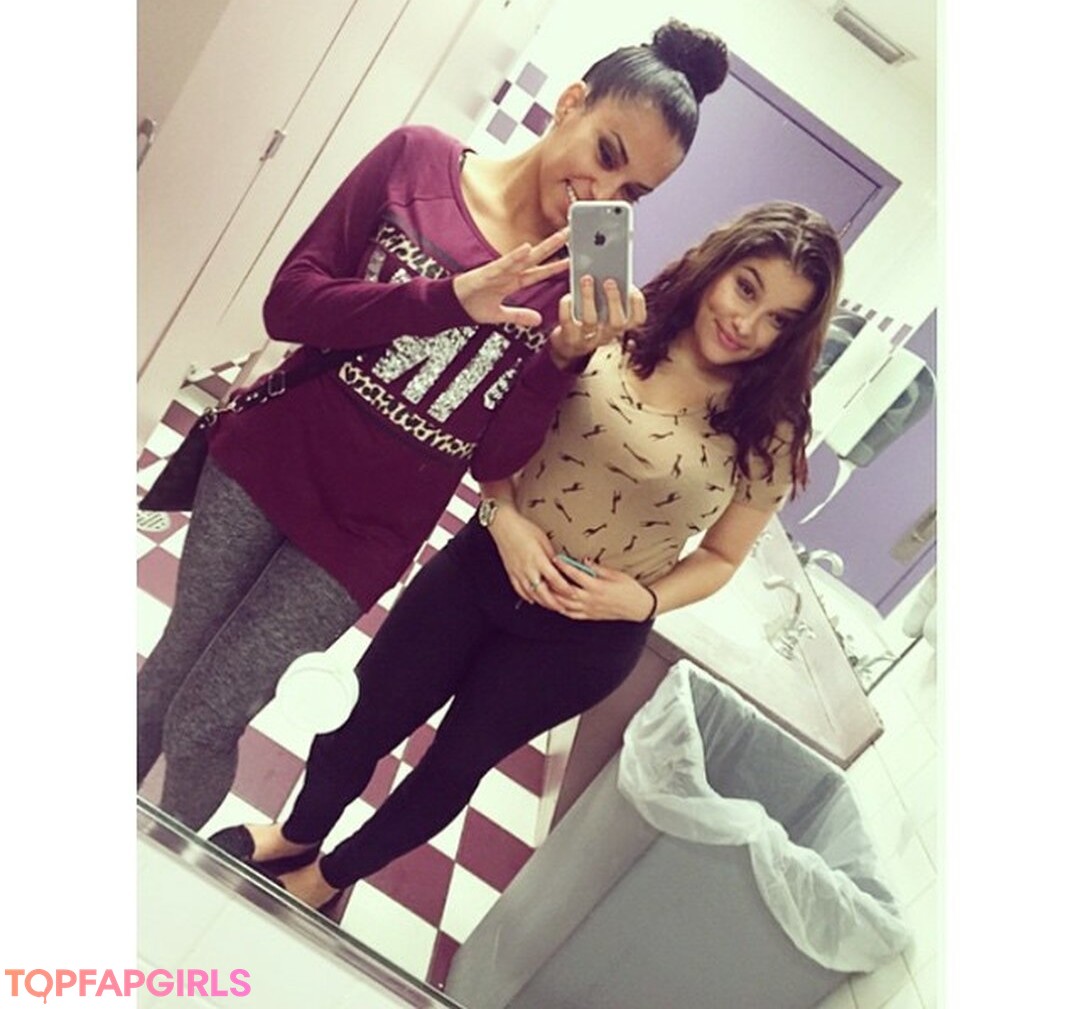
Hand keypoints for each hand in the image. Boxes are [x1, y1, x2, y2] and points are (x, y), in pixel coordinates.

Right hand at [452, 229, 568, 328]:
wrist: (451, 306)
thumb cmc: (471, 306)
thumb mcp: (501, 316)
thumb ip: (519, 316)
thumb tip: (538, 320)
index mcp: (513, 282)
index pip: (539, 272)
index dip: (556, 267)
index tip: (571, 260)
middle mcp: (509, 273)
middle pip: (536, 258)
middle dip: (554, 246)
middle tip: (570, 233)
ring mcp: (499, 271)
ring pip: (525, 256)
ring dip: (542, 247)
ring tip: (559, 237)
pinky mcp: (487, 272)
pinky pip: (503, 263)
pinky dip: (514, 256)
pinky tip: (527, 248)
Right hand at [486, 506, 576, 604]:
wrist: (505, 526)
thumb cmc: (524, 529)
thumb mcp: (544, 541)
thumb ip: (552, 556)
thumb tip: (560, 566)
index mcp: (539, 560)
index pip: (555, 580)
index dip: (565, 589)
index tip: (573, 593)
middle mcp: (528, 569)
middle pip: (543, 593)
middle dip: (555, 603)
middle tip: (564, 608)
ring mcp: (518, 573)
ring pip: (532, 594)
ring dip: (543, 602)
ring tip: (551, 606)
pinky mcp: (511, 573)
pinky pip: (520, 590)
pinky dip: (527, 597)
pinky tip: (533, 599)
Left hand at [541, 557, 655, 621]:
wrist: (639, 607)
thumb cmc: (630, 589)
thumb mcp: (616, 574)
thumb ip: (598, 568)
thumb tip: (584, 561)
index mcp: (597, 587)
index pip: (575, 575)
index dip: (564, 566)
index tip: (556, 558)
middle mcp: (591, 599)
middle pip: (566, 591)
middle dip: (554, 581)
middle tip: (545, 573)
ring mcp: (589, 609)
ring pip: (566, 605)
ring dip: (554, 596)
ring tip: (546, 588)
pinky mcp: (591, 616)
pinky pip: (572, 615)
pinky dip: (562, 609)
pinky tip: (556, 604)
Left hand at [546, 277, 645, 367]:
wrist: (568, 346)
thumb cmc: (587, 320)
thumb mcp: (602, 311)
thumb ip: (607, 296)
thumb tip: (606, 269)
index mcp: (619, 326)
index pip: (637, 320)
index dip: (638, 304)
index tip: (631, 287)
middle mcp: (606, 335)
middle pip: (617, 323)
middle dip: (614, 300)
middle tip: (609, 281)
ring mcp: (588, 339)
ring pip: (591, 321)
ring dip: (589, 298)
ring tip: (586, 279)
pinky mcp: (570, 338)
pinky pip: (568, 322)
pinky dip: (567, 307)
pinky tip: (568, 296)